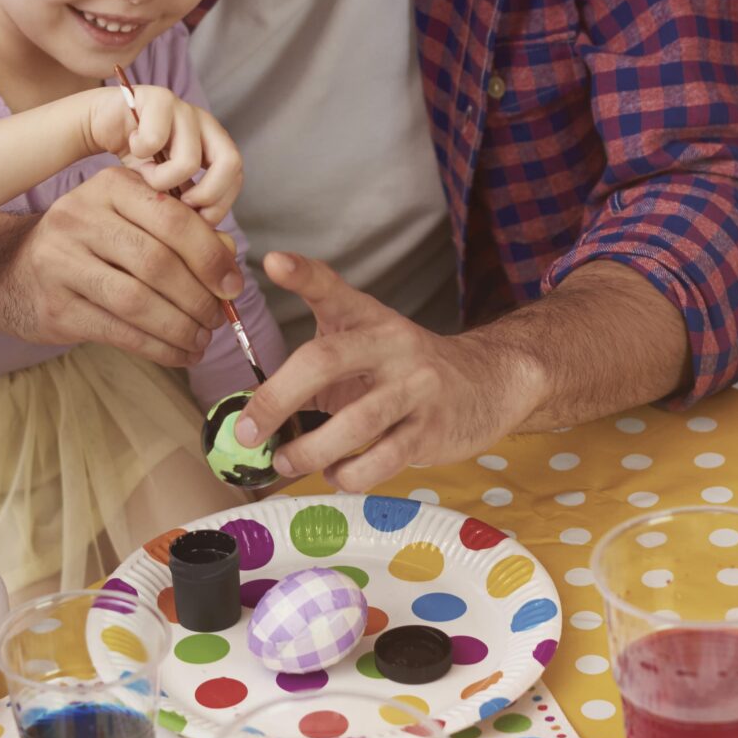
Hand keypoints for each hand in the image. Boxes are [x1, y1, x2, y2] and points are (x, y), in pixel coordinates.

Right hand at [0, 167, 242, 365]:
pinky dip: (157, 348)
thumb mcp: (129, 220)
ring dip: (180, 328)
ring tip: (202, 340)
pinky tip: (179, 355)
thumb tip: (228, 262)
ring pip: (138, 302)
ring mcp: (61, 262)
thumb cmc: (90, 244)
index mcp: (110, 187)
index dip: (211, 257)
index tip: (234, 286)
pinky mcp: (55, 306)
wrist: (12, 270)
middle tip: (219, 319)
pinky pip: (118, 332)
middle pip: (157, 263)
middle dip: (199, 298)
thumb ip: (182, 231)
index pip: (174, 219)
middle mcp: (80, 217)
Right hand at [88, 85, 243, 224]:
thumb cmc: (137, 161)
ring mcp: (184, 108)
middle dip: (206, 194)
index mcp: (213, 143)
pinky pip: (155, 138)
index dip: (221, 202)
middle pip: (230, 162)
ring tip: (146, 177)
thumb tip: (206, 238)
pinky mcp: (158, 99)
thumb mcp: (166, 189)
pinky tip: (131, 149)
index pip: (236, 175)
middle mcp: (205, 123)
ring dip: (163, 179)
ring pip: (190, 159)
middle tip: (180, 206)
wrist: (104, 124)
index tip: (197, 220)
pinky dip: (140, 153)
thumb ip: (186, 206)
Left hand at [242, 252, 534, 492]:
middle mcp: (391, 344)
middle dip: (277, 397)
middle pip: (325, 360)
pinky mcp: (431, 429)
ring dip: (310, 451)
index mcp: (368, 318)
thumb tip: (252, 417)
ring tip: (287, 461)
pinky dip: (349, 474)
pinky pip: (382, 459)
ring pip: (354, 423)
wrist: (488, 382)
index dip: (303, 275)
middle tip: (248, 430)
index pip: (332, 288)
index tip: (274, 263)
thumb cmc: (405, 372)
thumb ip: (312, 371)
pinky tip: (337, 474)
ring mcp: (415, 387)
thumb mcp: (365, 348)